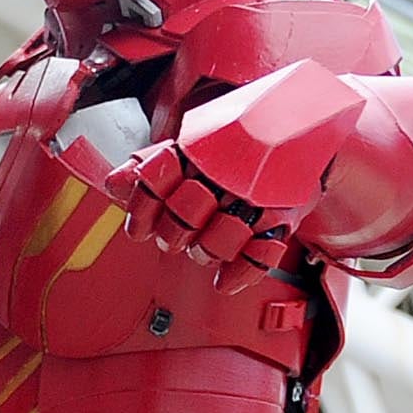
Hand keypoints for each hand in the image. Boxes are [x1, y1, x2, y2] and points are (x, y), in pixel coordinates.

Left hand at [111, 140, 298, 272]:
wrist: (299, 129)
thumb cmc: (239, 142)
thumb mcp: (194, 142)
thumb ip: (152, 164)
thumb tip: (113, 183)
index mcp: (200, 148)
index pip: (156, 179)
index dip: (143, 208)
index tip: (139, 230)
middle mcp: (228, 170)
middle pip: (185, 214)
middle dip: (173, 233)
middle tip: (173, 238)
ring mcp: (257, 195)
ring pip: (219, 240)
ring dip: (204, 252)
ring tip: (202, 250)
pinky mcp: (284, 217)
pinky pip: (261, 255)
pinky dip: (240, 274)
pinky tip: (224, 283)